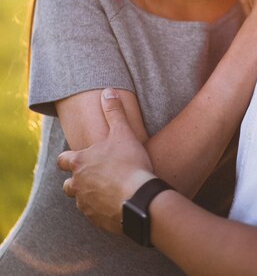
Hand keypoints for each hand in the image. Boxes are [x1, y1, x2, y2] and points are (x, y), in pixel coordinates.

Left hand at [57, 88, 155, 233]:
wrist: (138, 199)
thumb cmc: (130, 163)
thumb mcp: (123, 132)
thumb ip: (114, 111)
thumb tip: (108, 91)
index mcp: (80, 162)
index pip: (63, 160)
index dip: (67, 158)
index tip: (74, 157)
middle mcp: (78, 184)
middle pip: (68, 185)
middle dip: (76, 181)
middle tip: (93, 176)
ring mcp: (86, 204)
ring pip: (80, 201)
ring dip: (89, 196)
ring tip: (106, 191)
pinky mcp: (97, 220)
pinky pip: (94, 215)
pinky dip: (101, 210)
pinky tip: (115, 204)